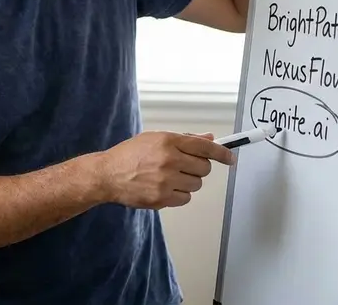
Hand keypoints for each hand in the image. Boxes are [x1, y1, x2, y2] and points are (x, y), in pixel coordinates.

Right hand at [99, 131, 235, 209]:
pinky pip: (185, 198)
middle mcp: (169, 160)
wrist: (107, 175)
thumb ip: (184, 139)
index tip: (230, 158)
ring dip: (188, 182)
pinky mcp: (162, 198)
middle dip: (198, 167)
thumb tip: (209, 139)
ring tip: (169, 177)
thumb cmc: (129, 155)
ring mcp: (166, 180)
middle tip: (183, 166)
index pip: (205, 147)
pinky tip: (164, 188)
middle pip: (204, 168)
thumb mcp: (154, 138)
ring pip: (196, 184)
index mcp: (168, 141)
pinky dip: (179, 194)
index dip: (222, 154)